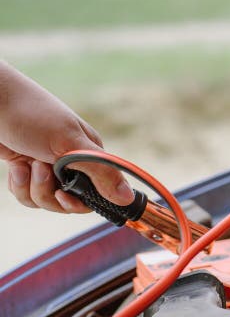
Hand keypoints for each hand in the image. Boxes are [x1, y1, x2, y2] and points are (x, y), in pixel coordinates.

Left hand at [0, 61, 132, 212]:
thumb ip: (101, 172)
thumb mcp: (69, 145)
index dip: (79, 202)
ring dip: (31, 187)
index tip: (63, 195)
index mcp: (90, 154)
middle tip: (39, 168)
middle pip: (68, 202)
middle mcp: (72, 163)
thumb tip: (127, 197)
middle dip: (48, 192)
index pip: (97, 193)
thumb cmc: (31, 114)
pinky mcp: (27, 169)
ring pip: (45, 200)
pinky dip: (18, 184)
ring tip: (25, 164)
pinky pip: (27, 193)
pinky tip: (15, 165)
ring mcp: (48, 167)